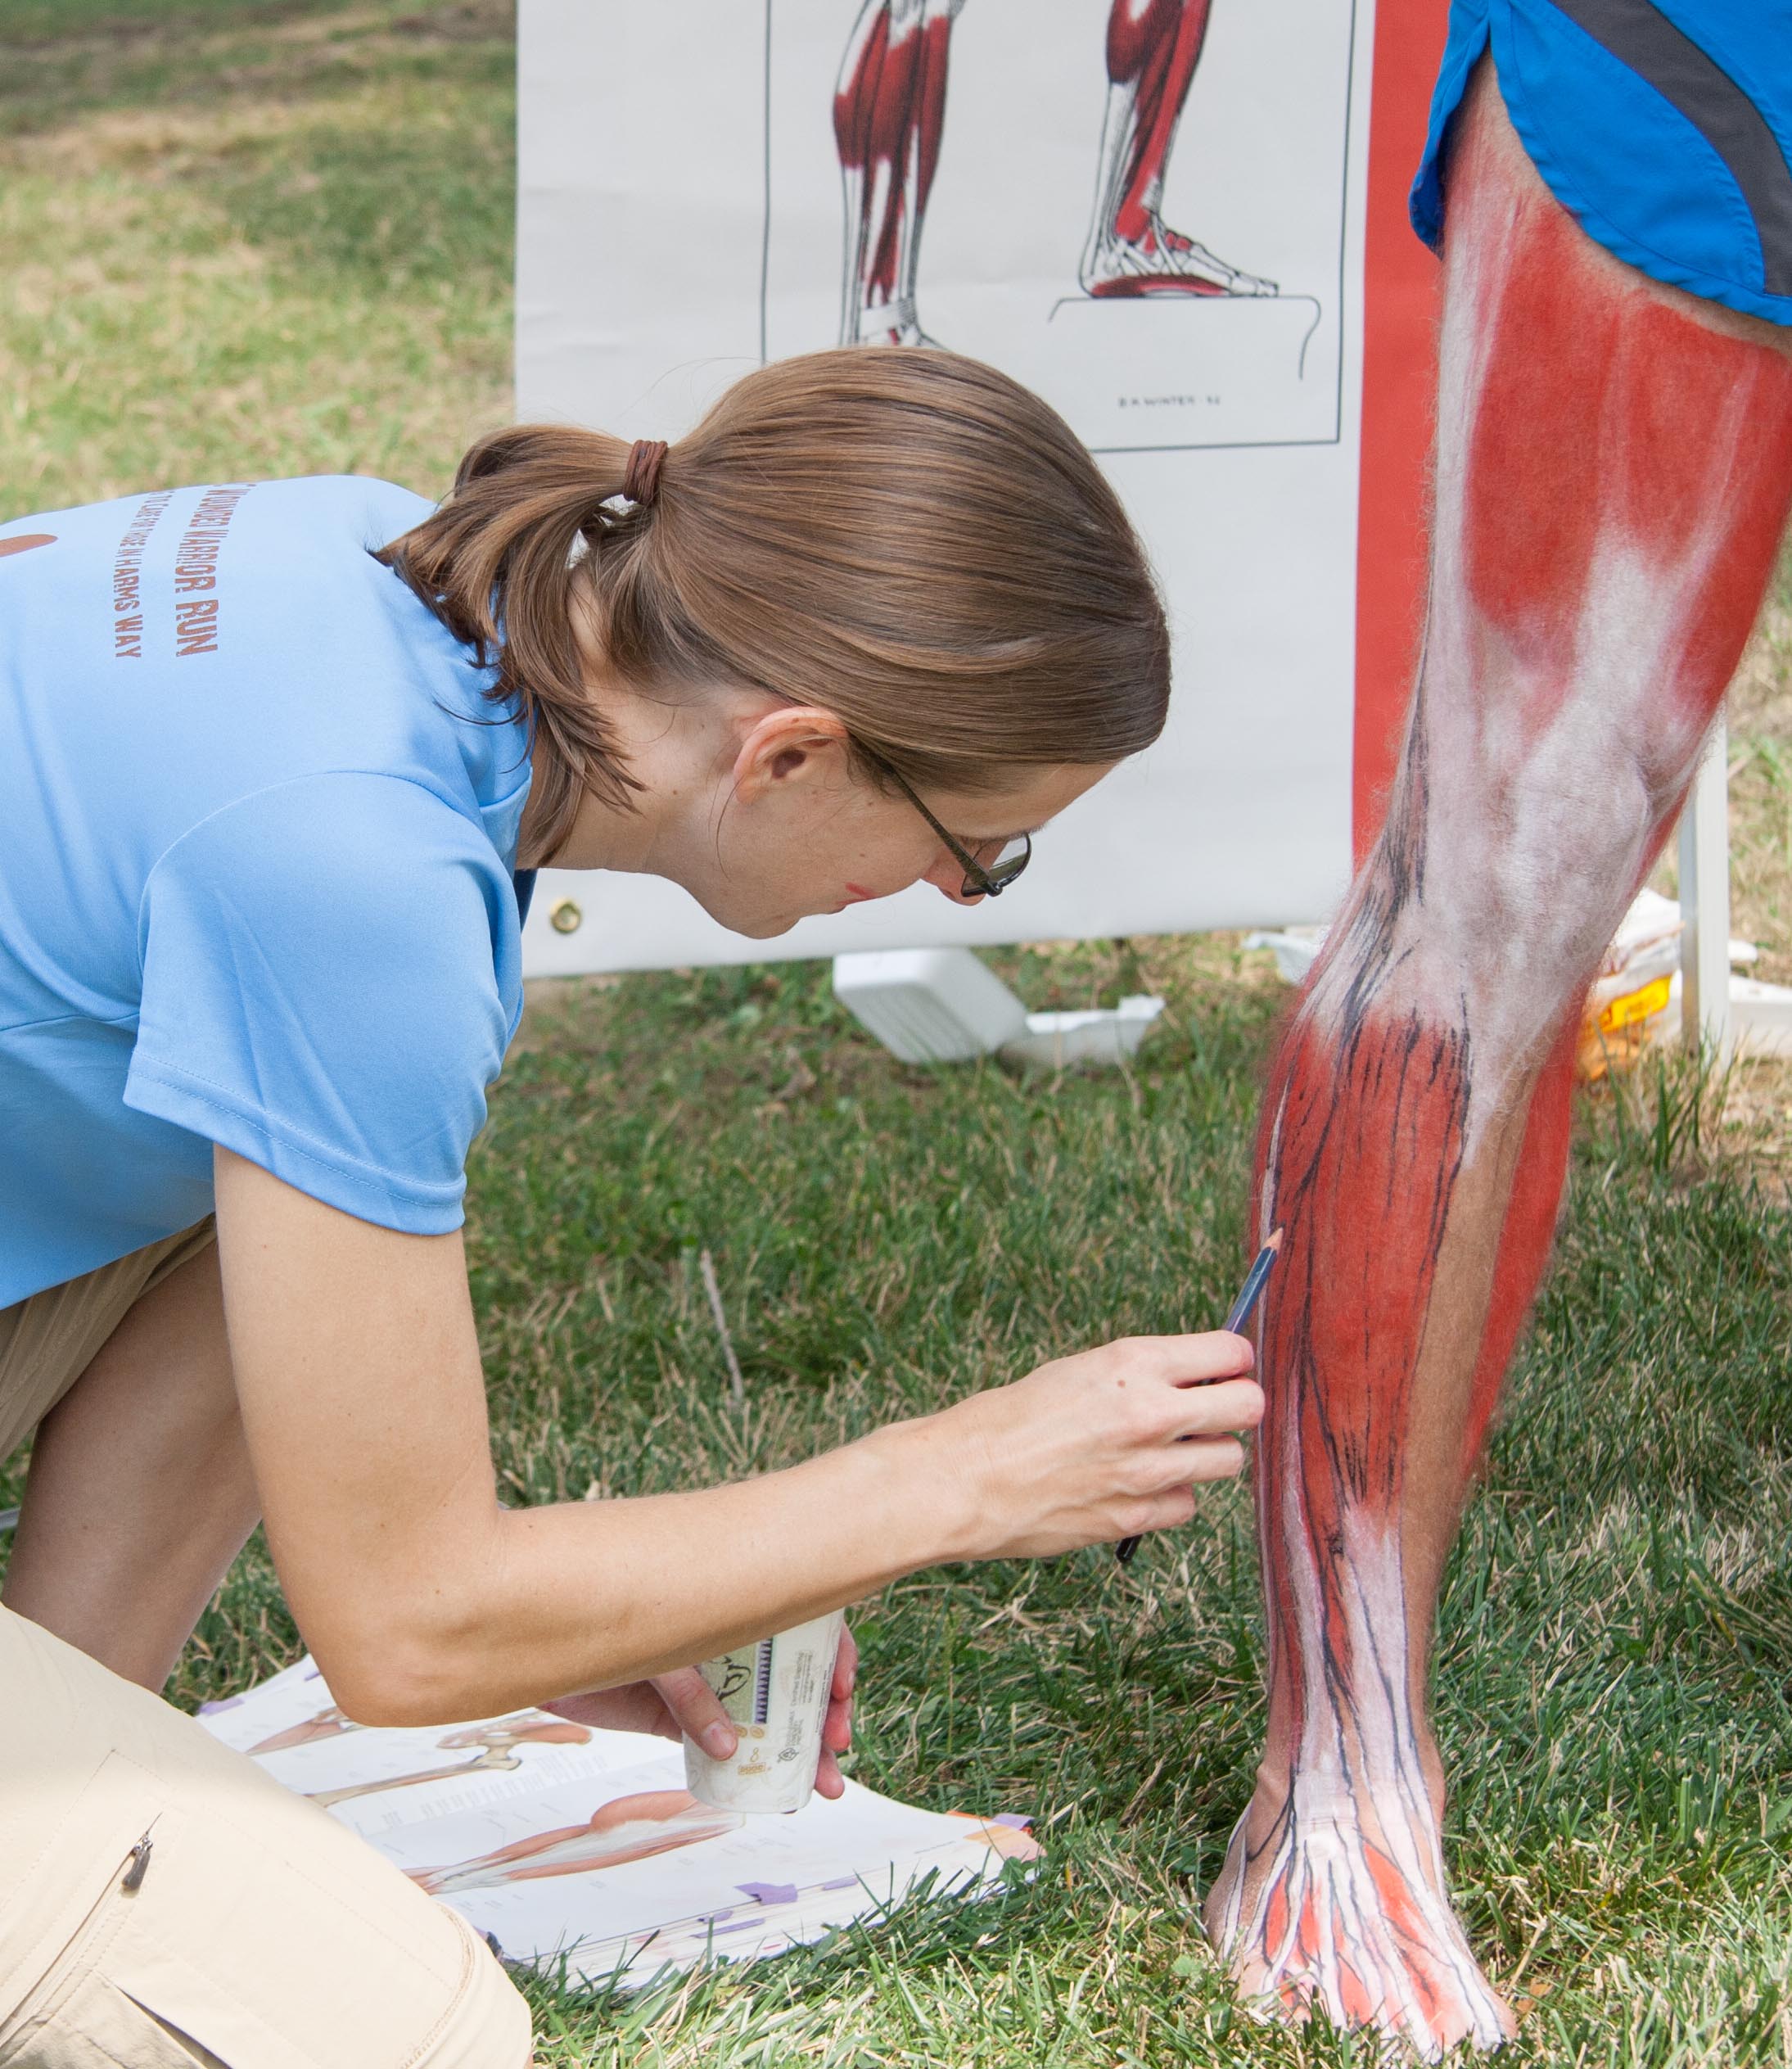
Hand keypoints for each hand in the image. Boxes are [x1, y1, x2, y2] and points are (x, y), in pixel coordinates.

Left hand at [543, 1623, 858, 1798]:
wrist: (537, 1636)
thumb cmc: (600, 1616)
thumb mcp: (653, 1649)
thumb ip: (690, 1691)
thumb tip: (729, 1745)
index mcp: (736, 1603)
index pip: (803, 1622)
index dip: (832, 1653)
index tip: (841, 1688)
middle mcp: (730, 1642)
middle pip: (796, 1675)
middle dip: (826, 1713)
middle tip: (834, 1746)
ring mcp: (709, 1682)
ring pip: (769, 1716)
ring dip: (801, 1749)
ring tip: (823, 1784)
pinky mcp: (679, 1718)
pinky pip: (724, 1745)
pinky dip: (751, 1767)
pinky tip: (774, 1790)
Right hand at [935, 1333, 1263, 1559]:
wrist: (966, 1479)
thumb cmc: (1012, 1418)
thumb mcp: (1079, 1371)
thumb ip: (1140, 1375)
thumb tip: (1197, 1379)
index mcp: (1133, 1362)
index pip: (1230, 1352)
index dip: (1232, 1360)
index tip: (1224, 1367)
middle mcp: (1151, 1413)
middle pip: (1249, 1407)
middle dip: (1238, 1405)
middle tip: (1214, 1410)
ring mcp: (1148, 1470)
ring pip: (1229, 1460)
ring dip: (1206, 1454)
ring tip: (1169, 1451)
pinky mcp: (1138, 1516)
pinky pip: (1188, 1505)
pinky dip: (1172, 1497)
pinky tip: (1138, 1486)